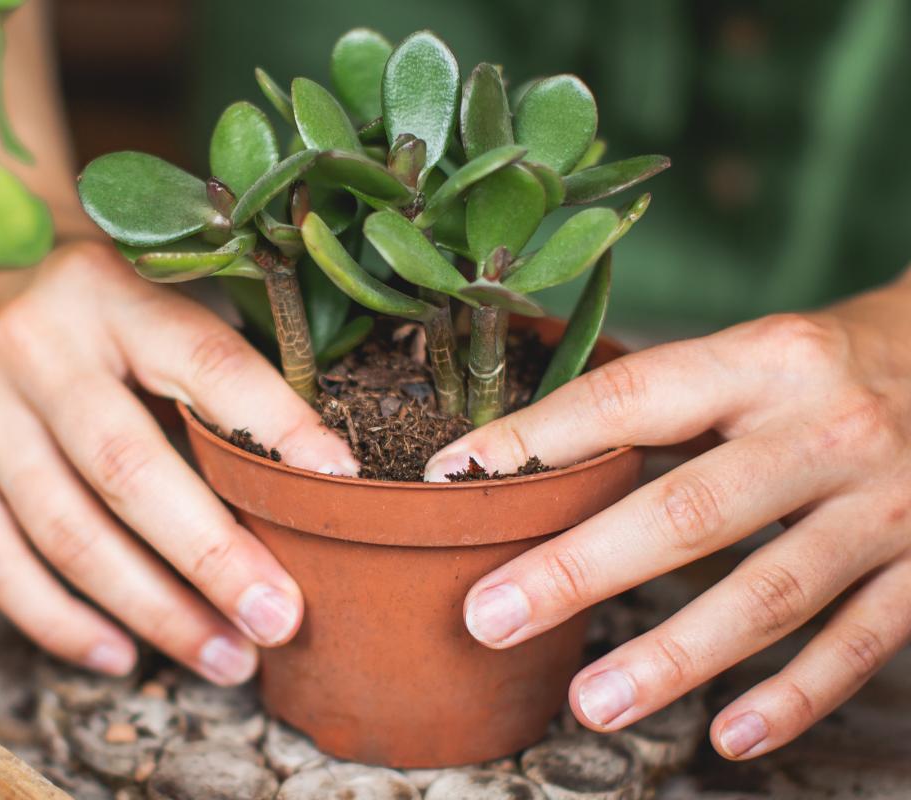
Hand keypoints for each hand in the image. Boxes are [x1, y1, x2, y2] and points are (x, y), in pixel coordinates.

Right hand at [0, 222, 357, 684]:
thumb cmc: (90, 297)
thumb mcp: (154, 293)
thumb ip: (217, 365)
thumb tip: (314, 471)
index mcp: (108, 290)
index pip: (206, 364)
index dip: (274, 427)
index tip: (339, 488)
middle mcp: (32, 344)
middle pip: (129, 470)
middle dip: (212, 558)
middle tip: (280, 621)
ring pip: (64, 532)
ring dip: (152, 610)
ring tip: (224, 656)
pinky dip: (60, 620)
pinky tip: (123, 654)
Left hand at [425, 282, 910, 758]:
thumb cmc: (826, 368)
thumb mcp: (750, 355)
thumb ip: (659, 404)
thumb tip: (524, 462)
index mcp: (765, 360)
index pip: (628, 399)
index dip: (535, 439)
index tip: (453, 478)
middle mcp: (827, 430)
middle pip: (690, 510)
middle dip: (581, 570)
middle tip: (491, 618)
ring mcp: (887, 504)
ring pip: (771, 593)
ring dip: (675, 656)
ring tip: (589, 702)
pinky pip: (859, 642)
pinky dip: (796, 696)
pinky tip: (731, 736)